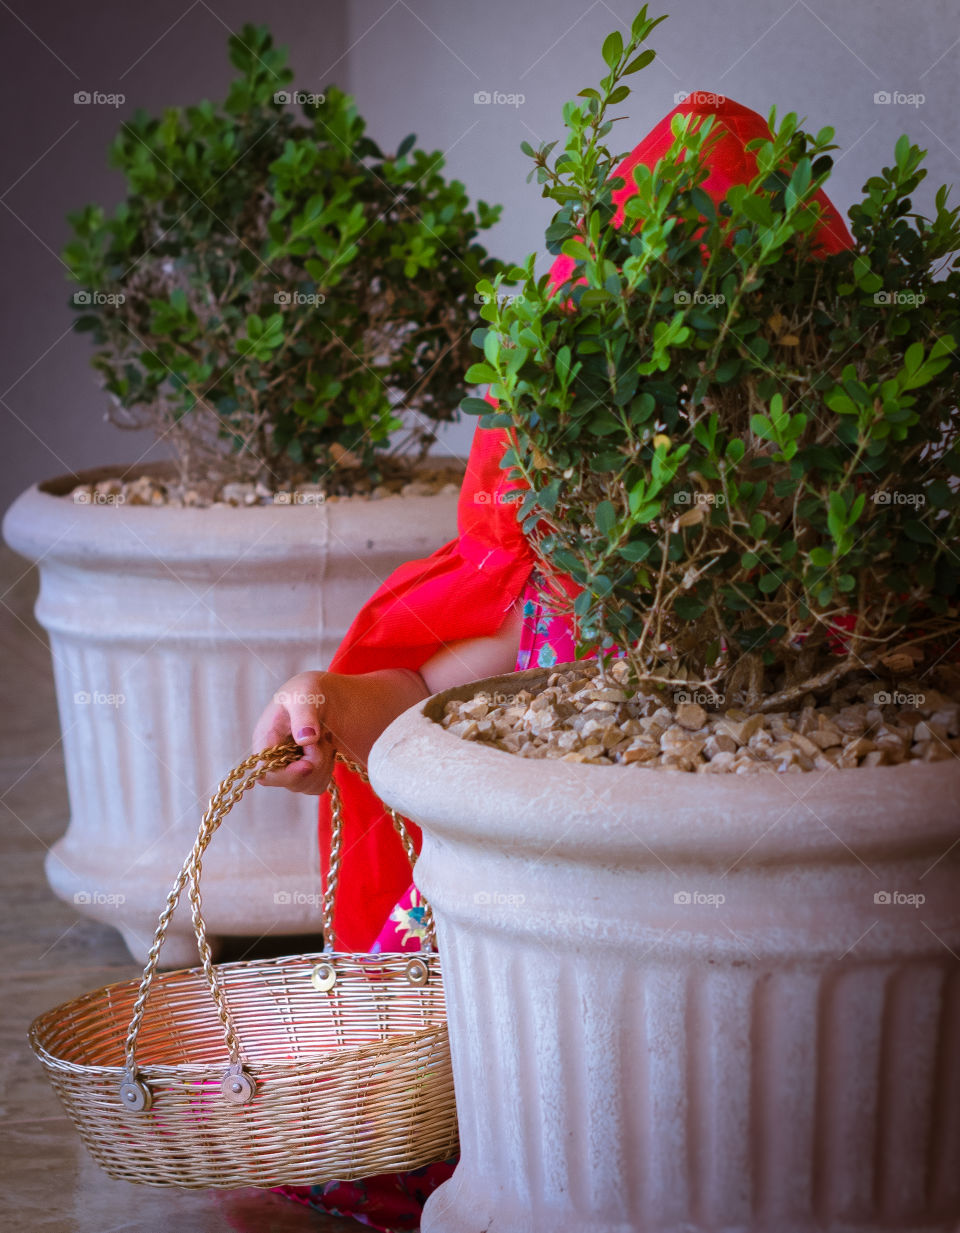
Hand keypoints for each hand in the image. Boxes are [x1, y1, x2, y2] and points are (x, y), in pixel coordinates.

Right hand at [252, 671, 334, 794]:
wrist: (333, 695)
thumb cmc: (311, 690)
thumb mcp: (306, 694)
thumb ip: (304, 714)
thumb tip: (305, 738)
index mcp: (266, 738)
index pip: (266, 772)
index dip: (287, 774)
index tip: (309, 764)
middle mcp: (276, 757)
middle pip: (290, 782)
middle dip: (314, 762)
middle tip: (323, 736)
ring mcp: (292, 766)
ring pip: (308, 785)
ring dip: (324, 763)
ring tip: (325, 737)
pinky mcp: (309, 772)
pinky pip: (320, 784)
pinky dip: (329, 768)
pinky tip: (328, 747)